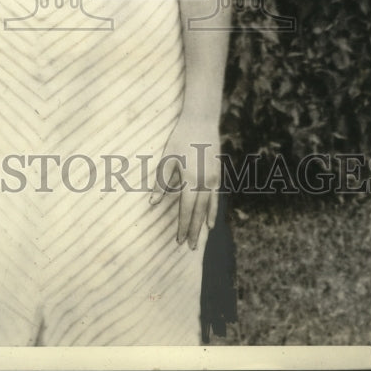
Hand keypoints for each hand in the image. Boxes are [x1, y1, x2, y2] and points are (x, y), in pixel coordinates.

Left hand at [149, 114, 221, 250]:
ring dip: (202, 225)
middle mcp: (204, 182)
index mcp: (190, 179)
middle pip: (198, 213)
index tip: (178, 240)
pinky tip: (210, 222)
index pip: (185, 209)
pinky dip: (212, 212)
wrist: (201, 122)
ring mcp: (213, 179)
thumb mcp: (167, 158)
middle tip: (189, 247)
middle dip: (193, 231)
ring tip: (199, 240)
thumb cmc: (180, 138)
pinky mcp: (218, 175)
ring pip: (208, 208)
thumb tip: (153, 203)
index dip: (182, 225)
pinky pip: (215, 199)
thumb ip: (161, 182)